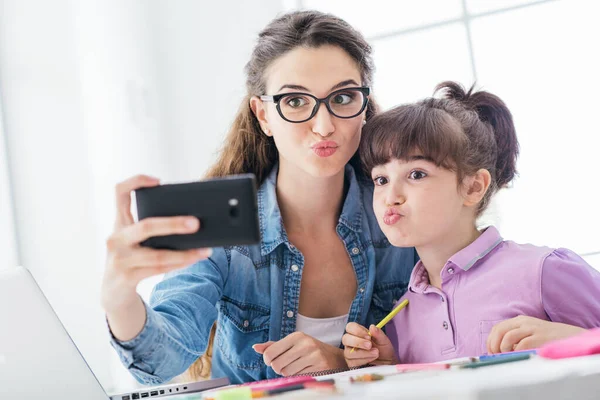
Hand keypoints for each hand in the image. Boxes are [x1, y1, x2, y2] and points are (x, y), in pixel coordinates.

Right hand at [101, 174, 211, 311]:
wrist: (113, 293)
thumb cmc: (133, 260)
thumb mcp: (136, 241)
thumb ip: (153, 230)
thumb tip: (192, 221)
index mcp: (120, 223)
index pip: (120, 193)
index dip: (136, 181)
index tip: (158, 181)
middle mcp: (116, 238)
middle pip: (146, 226)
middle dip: (173, 224)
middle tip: (196, 223)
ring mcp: (120, 259)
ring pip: (157, 254)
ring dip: (184, 253)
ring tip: (205, 250)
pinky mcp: (127, 277)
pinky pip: (158, 269)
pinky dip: (178, 264)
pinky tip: (194, 259)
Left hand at [253, 332, 345, 375]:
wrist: (335, 358)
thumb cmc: (309, 350)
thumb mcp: (292, 344)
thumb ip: (273, 346)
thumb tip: (255, 348)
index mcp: (296, 336)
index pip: (269, 353)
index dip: (268, 361)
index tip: (274, 360)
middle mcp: (305, 344)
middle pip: (277, 365)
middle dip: (279, 369)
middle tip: (287, 365)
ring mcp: (314, 356)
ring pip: (287, 373)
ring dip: (289, 374)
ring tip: (298, 367)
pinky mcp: (321, 368)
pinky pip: (299, 378)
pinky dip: (299, 377)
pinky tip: (306, 371)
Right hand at [342, 322, 397, 366]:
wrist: (386, 363)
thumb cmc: (383, 350)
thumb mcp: (384, 341)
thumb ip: (378, 334)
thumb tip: (372, 327)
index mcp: (357, 333)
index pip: (350, 327)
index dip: (357, 331)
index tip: (368, 336)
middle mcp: (350, 342)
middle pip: (345, 339)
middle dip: (358, 342)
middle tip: (370, 345)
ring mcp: (349, 353)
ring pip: (349, 352)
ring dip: (363, 353)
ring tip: (375, 353)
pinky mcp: (351, 363)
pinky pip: (352, 362)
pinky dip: (363, 360)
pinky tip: (371, 359)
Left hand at [486, 315, 586, 353]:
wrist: (571, 336)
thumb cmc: (547, 338)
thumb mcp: (529, 333)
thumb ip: (515, 337)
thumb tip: (498, 351)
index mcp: (519, 321)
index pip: (497, 328)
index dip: (490, 340)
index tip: (491, 352)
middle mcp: (524, 322)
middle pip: (499, 330)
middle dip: (494, 345)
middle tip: (496, 356)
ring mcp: (532, 328)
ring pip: (508, 336)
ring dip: (503, 348)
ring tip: (507, 356)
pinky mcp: (540, 337)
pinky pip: (522, 344)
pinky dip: (516, 352)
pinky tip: (518, 356)